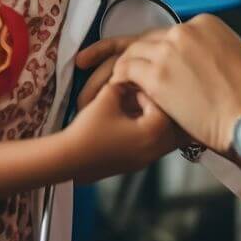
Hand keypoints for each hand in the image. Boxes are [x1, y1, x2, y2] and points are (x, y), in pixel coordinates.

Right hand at [64, 82, 180, 182]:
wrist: (67, 160)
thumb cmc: (88, 129)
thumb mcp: (108, 96)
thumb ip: (125, 82)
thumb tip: (132, 76)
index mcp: (153, 132)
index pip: (166, 104)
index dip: (150, 91)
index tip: (136, 86)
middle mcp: (155, 149)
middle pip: (172, 122)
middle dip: (157, 104)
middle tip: (143, 94)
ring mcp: (146, 160)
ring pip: (164, 135)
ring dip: (153, 118)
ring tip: (135, 106)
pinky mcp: (135, 164)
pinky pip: (152, 144)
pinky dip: (146, 130)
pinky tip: (129, 120)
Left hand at [79, 16, 240, 152]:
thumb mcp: (236, 69)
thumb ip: (213, 64)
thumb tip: (203, 79)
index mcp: (206, 26)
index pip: (165, 35)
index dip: (143, 49)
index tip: (128, 60)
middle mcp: (186, 31)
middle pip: (141, 40)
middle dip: (111, 53)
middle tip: (83, 63)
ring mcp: (170, 50)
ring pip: (128, 55)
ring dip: (108, 73)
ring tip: (91, 92)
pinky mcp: (159, 73)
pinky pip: (124, 71)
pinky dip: (112, 83)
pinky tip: (107, 98)